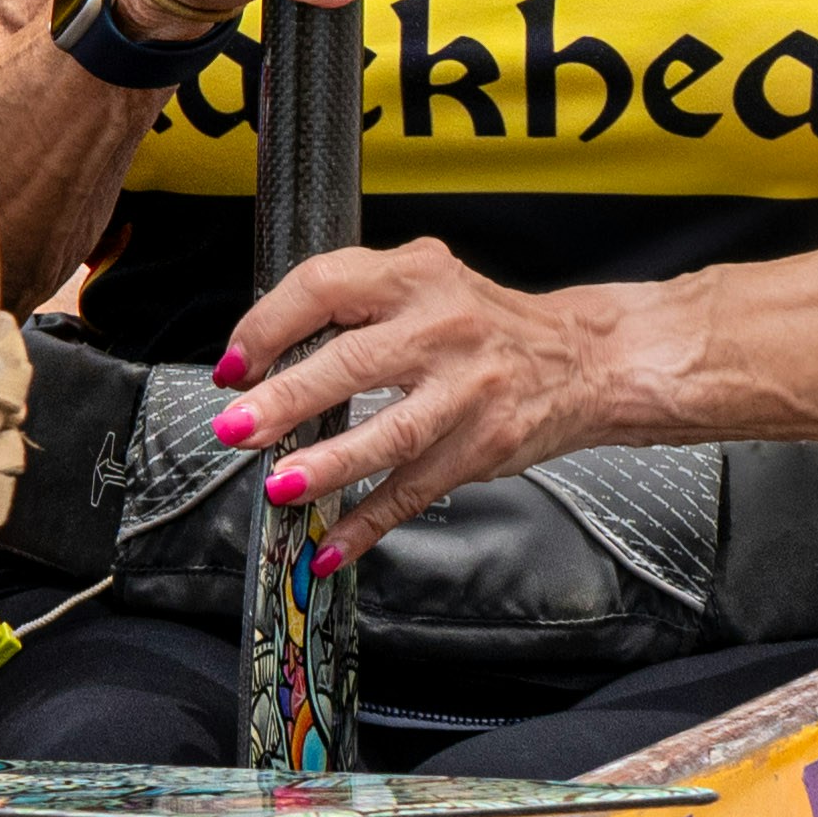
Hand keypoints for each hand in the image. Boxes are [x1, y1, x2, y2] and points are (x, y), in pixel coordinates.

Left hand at [206, 228, 627, 554]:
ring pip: (388, 433)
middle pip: (352, 363)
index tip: (235, 366)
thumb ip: (355, 309)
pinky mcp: (483, 446)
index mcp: (415, 274)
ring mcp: (467, 391)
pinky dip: (369, 521)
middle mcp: (442, 326)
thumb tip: (263, 361)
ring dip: (327, 466)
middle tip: (237, 429)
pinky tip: (332, 542)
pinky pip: (415, 490)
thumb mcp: (424, 284)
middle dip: (286, 401)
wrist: (581, 359)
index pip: (326, 286)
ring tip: (279, 486)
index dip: (270, 326)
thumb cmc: (484, 323)